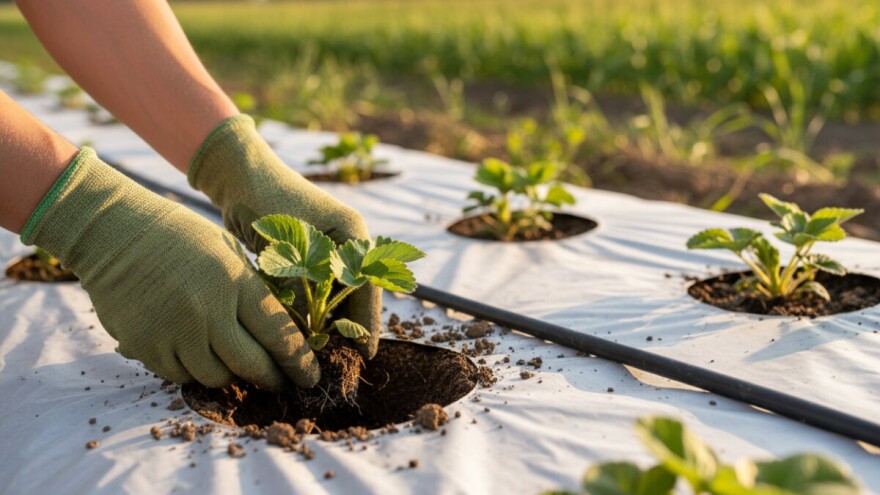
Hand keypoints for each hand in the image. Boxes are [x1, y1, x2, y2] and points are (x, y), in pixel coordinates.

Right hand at [22, 148, 318, 389]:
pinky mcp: (145, 346)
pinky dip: (193, 370)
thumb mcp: (229, 254)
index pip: (280, 335)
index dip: (299, 362)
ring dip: (230, 374)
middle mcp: (208, 311)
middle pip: (252, 365)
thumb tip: (283, 336)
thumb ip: (254, 293)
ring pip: (217, 377)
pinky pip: (180, 376)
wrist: (114, 232)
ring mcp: (175, 331)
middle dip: (272, 378)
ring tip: (234, 362)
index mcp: (236, 282)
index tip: (310, 377)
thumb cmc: (182, 239)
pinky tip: (196, 353)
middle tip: (280, 382)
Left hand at [188, 115, 382, 358]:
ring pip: (337, 296)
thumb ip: (301, 290)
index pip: (368, 287)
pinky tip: (306, 334)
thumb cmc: (264, 201)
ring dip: (330, 322)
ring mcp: (331, 247)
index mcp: (354, 233)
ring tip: (325, 356)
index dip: (367, 324)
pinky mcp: (310, 255)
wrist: (237, 174)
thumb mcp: (287, 248)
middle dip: (350, 328)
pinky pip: (319, 290)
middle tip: (345, 363)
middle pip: (357, 295)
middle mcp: (348, 241)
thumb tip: (309, 335)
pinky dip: (313, 310)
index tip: (366, 355)